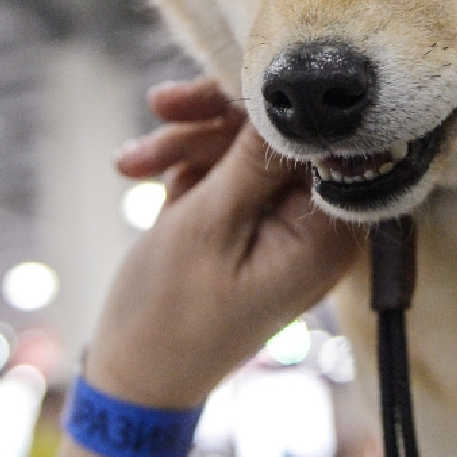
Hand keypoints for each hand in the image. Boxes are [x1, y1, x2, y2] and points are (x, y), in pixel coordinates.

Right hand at [43, 80, 360, 456]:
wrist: (133, 376)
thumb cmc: (171, 312)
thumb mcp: (208, 225)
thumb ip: (251, 158)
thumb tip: (291, 95)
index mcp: (327, 234)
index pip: (318, 140)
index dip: (270, 103)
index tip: (221, 80)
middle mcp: (316, 226)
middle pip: (281, 137)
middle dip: (215, 121)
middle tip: (160, 106)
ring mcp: (281, 224)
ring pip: (246, 147)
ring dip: (188, 142)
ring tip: (129, 162)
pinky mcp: (249, 221)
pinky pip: (227, 170)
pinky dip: (186, 166)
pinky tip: (145, 175)